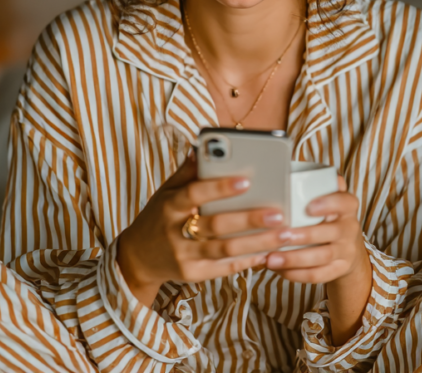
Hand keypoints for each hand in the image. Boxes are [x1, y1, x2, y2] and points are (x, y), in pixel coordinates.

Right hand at [115, 152, 296, 305]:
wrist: (137, 258)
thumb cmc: (159, 217)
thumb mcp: (166, 192)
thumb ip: (187, 172)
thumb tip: (202, 146)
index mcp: (170, 205)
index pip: (195, 193)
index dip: (219, 188)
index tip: (246, 180)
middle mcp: (175, 231)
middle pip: (215, 225)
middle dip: (249, 219)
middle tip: (279, 213)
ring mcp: (184, 256)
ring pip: (224, 249)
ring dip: (257, 243)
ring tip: (284, 235)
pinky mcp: (192, 275)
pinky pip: (224, 268)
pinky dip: (247, 261)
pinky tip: (269, 253)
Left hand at [262, 176, 371, 344]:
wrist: (348, 249)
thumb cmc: (327, 216)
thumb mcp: (328, 198)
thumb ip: (315, 184)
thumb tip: (288, 167)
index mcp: (347, 207)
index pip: (345, 202)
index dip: (329, 203)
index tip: (308, 206)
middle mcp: (350, 229)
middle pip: (330, 233)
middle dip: (304, 236)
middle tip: (280, 235)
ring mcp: (346, 252)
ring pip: (321, 258)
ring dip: (294, 259)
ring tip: (271, 258)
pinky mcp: (338, 270)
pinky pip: (318, 276)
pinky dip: (297, 275)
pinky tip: (278, 270)